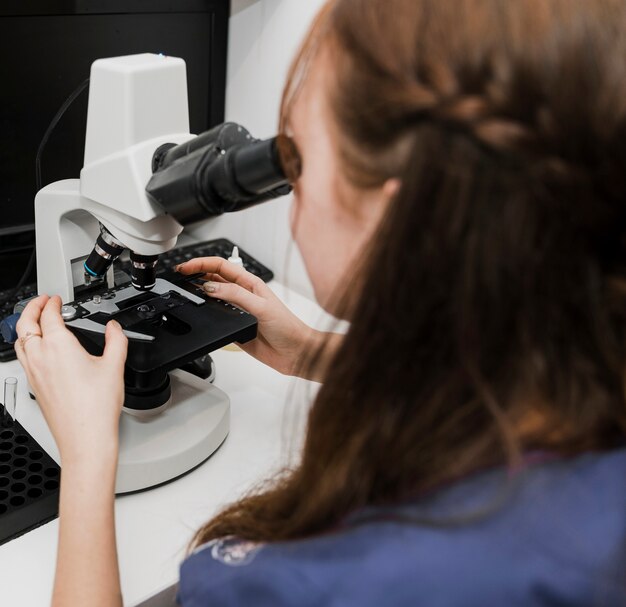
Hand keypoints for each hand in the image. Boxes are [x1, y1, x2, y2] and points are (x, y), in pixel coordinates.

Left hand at [14, 295, 127, 463]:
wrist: (84, 437)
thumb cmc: (96, 407)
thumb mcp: (114, 366)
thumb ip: (116, 340)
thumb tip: (114, 328)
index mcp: (59, 346)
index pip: (48, 315)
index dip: (52, 303)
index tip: (56, 300)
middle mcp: (41, 357)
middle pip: (25, 324)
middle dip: (32, 308)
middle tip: (41, 302)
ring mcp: (34, 373)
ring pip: (19, 342)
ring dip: (25, 326)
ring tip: (34, 321)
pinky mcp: (34, 386)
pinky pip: (23, 357)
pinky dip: (26, 345)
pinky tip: (37, 350)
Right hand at [177, 257, 323, 376]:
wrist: (295, 352)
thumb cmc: (288, 327)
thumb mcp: (261, 307)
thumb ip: (235, 295)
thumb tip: (210, 287)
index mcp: (250, 284)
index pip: (221, 267)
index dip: (202, 263)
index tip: (186, 266)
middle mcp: (242, 296)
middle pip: (214, 279)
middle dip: (196, 273)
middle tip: (178, 274)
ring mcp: (237, 312)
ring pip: (212, 298)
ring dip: (198, 292)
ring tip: (183, 289)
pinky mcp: (235, 328)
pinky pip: (216, 319)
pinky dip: (205, 315)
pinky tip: (198, 313)